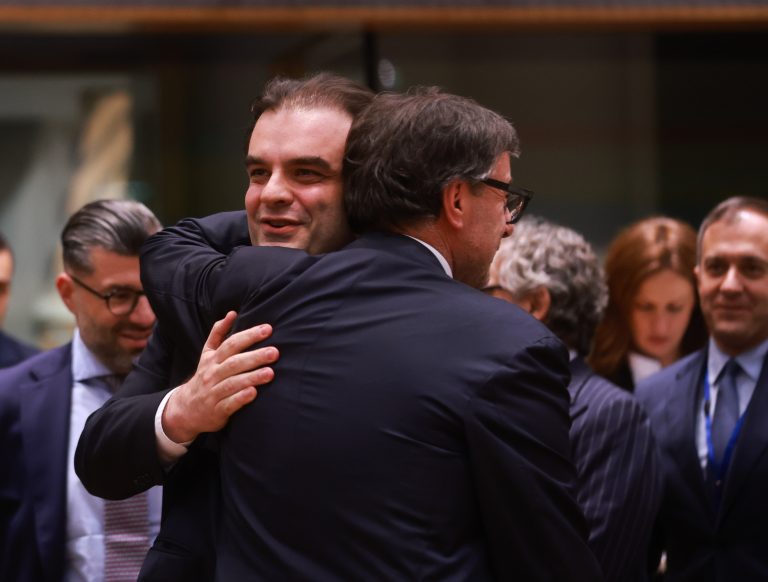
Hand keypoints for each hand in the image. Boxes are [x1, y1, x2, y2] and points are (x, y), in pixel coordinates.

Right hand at [162, 311, 278, 442]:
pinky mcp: (217, 410)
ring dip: (252, 377)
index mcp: (213, 359)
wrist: (185, 409)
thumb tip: (232, 313)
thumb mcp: (207, 354)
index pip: (232, 344)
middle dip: (255, 356)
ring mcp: (214, 393)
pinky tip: (253, 393)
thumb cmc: (205, 377)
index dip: (249, 335)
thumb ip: (218, 333)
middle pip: (234, 363)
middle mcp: (212, 374)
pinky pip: (229, 404)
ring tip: (270, 373)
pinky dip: (241, 398)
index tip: (268, 329)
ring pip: (233, 383)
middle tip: (274, 352)